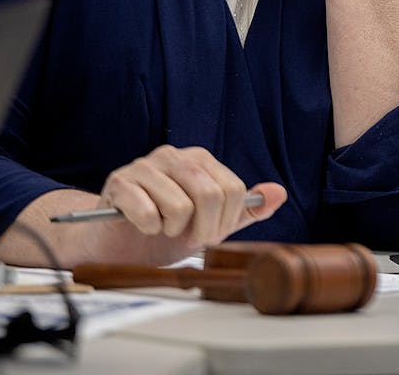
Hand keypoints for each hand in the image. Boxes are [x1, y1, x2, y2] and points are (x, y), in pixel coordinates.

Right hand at [88, 145, 285, 264]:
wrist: (119, 243)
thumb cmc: (167, 231)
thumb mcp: (213, 223)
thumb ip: (246, 210)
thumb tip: (278, 193)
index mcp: (201, 160)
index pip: (233, 190)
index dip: (225, 222)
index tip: (210, 234)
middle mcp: (174, 155)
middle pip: (210, 195)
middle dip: (203, 229)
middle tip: (188, 237)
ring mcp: (144, 166)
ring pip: (179, 205)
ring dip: (174, 230)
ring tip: (164, 229)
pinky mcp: (119, 183)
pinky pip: (145, 210)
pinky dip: (148, 228)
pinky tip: (144, 227)